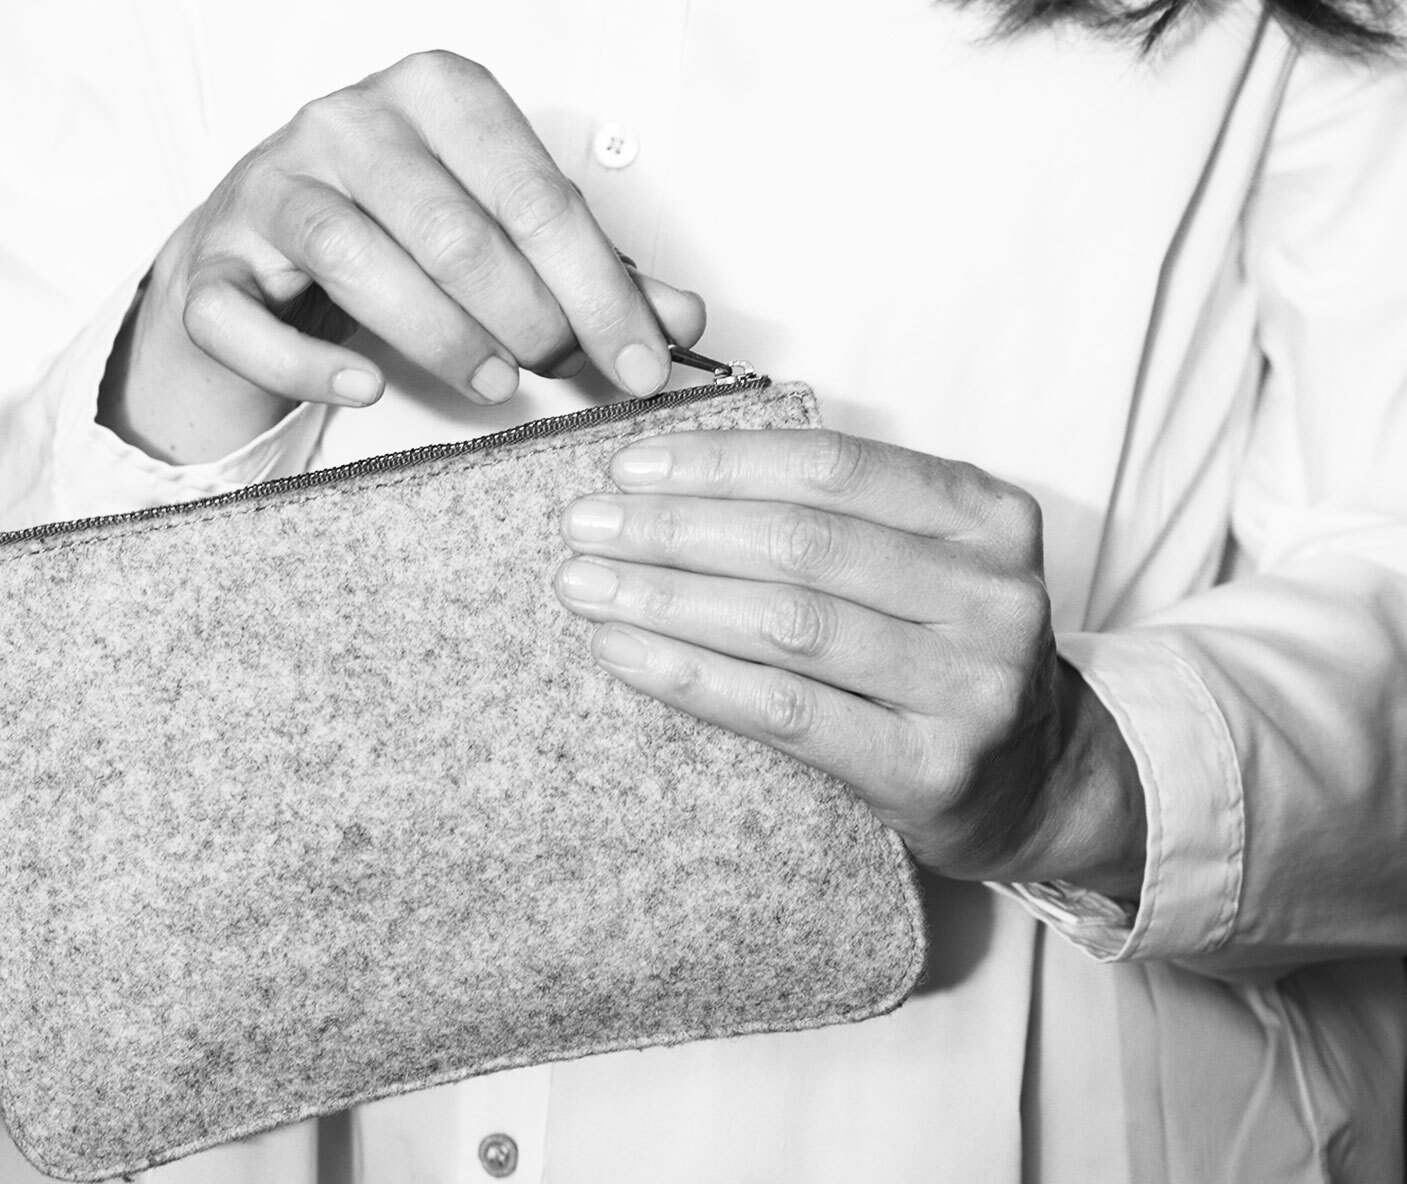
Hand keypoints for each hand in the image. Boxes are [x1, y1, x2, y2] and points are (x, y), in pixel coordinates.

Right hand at [98, 50, 705, 462]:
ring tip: (491, 385)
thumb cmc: (392, 234)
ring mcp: (269, 187)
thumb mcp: (501, 237)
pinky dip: (306, 361)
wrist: (255, 254)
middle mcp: (347, 123)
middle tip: (559, 371)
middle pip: (450, 225)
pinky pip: (244, 313)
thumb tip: (681, 322)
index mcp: (436, 97)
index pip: (534, 193)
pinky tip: (364, 386)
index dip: (598, 289)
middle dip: (523, 313)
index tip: (640, 363)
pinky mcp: (211, 261)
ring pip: (351, 254)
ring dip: (436, 334)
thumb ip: (588, 273)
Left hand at [552, 428, 1145, 893]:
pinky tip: (624, 653)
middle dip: (674, 529)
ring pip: (787, 623)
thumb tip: (670, 478)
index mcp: (988, 516)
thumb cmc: (944, 656)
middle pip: (801, 542)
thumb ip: (837, 515)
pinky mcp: (930, 770)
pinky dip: (692, 676)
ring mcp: (969, 686)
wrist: (1033, 786)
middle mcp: (993, 595)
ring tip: (584, 586)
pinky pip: (785, 711)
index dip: (720, 462)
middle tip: (583, 527)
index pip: (833, 466)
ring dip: (667, 598)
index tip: (629, 467)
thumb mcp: (924, 563)